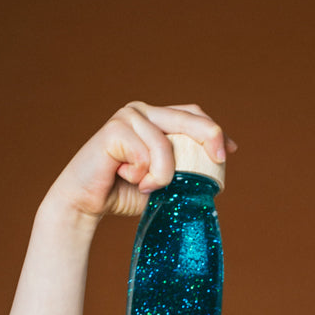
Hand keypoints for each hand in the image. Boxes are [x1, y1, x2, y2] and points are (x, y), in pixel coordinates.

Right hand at [41, 101, 237, 223]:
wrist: (85, 203)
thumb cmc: (124, 192)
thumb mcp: (162, 180)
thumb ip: (183, 167)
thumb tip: (219, 161)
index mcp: (155, 120)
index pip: (192, 115)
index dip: (214, 131)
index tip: (229, 152)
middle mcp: (142, 112)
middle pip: (187, 118)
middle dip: (210, 137)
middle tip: (220, 160)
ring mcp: (127, 117)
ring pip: (167, 145)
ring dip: (163, 176)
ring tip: (146, 186)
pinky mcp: (114, 130)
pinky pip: (146, 155)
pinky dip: (143, 175)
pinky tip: (126, 178)